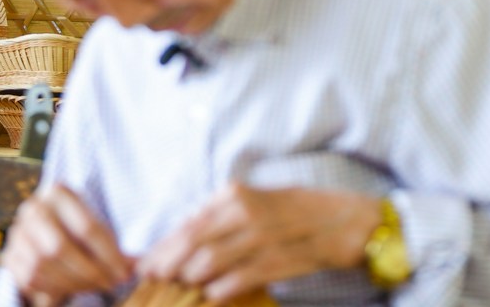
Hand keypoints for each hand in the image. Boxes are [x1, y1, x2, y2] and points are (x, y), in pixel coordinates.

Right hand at [1, 182, 133, 303]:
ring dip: (75, 282)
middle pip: (61, 248)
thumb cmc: (77, 227)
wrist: (44, 230)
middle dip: (90, 272)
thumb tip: (139, 265)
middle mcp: (33, 208)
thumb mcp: (95, 225)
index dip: (109, 255)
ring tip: (96, 284)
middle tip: (111, 283)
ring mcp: (17, 232)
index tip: (125, 272)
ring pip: (45, 266)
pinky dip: (55, 288)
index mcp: (58, 191)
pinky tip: (73, 287)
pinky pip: (31, 279)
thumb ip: (113, 245)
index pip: (86, 227)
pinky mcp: (10, 256)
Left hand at [138, 184, 383, 301]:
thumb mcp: (255, 203)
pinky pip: (240, 277)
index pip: (189, 223)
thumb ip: (222, 217)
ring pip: (211, 260)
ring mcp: (261, 236)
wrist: (345, 221)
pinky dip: (220, 288)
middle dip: (167, 262)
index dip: (163, 246)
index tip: (144, 263)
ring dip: (189, 277)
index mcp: (236, 195)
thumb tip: (186, 236)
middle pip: (193, 240)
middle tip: (150, 278)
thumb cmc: (296, 212)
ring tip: (177, 287)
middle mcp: (245, 211)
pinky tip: (210, 295)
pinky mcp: (278, 260)